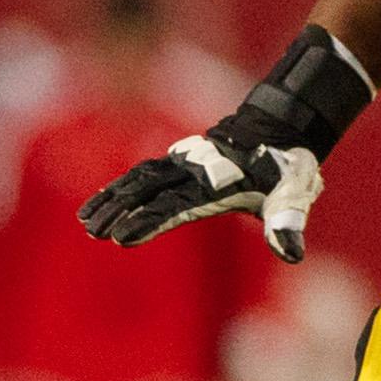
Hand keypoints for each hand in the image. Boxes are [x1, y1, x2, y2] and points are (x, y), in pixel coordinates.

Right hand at [78, 25, 372, 263]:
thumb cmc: (288, 167)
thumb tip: (293, 254)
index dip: (149, 220)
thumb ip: (288, 222)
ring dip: (113, 197)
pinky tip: (104, 200)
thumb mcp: (294, 193)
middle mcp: (196, 169)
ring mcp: (186, 162)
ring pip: (141, 178)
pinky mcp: (181, 160)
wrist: (283, 126)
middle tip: (92, 231)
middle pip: (149, 189)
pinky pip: (145, 172)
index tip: (121, 236)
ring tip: (86, 220)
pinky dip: (122, 184)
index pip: (176, 204)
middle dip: (119, 209)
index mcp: (219, 181)